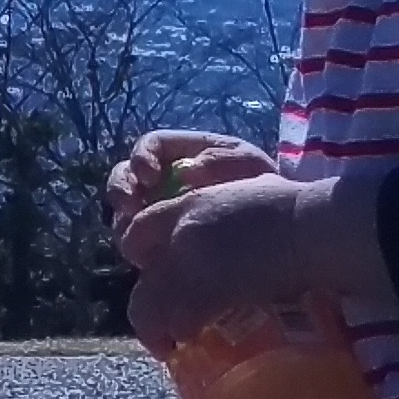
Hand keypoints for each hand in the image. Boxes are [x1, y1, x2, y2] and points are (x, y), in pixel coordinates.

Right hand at [106, 129, 278, 245]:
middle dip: (121, 189)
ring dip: (124, 218)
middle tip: (130, 205)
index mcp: (180, 153)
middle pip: (125, 177)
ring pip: (125, 211)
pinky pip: (137, 240)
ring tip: (135, 230)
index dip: (141, 158)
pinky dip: (138, 243)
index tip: (149, 176)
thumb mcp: (248, 164)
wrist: (277, 220)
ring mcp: (156, 209)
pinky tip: (149, 252)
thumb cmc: (260, 185)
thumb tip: (186, 172)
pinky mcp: (157, 238)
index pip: (149, 147)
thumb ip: (221, 160)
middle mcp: (161, 179)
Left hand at [118, 167, 393, 353]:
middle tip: (159, 331)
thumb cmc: (295, 205)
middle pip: (139, 278)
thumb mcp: (246, 191)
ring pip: (147, 306)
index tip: (156, 279)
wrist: (314, 225)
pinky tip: (189, 343)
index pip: (135, 233)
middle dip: (144, 309)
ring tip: (168, 347)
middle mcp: (180, 235)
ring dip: (155, 331)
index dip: (141, 260)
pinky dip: (181, 335)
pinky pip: (179, 322)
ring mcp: (191, 263)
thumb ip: (225, 204)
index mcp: (188, 206)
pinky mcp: (211, 291)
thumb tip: (231, 225)